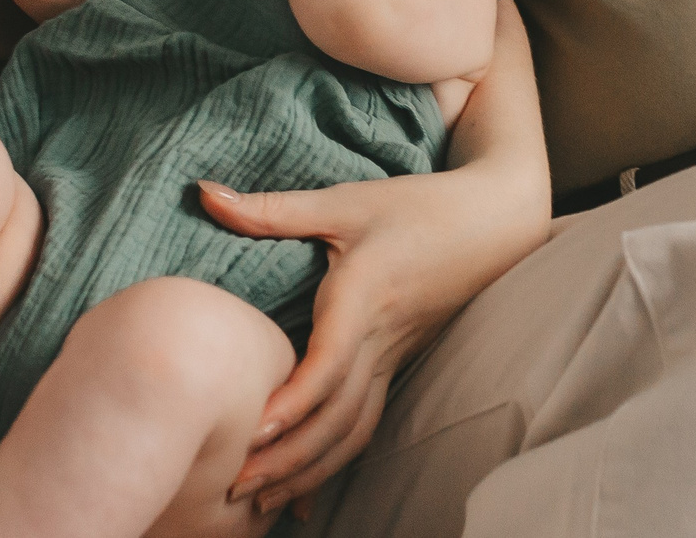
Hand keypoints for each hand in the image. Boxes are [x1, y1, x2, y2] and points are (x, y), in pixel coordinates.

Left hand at [197, 161, 548, 517]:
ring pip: (353, 430)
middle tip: (237, 486)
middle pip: (338, 415)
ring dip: (308, 470)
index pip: (331, 363)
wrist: (492, 223)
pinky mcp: (396, 365)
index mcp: (364, 297)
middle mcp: (380, 339)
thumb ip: (272, 207)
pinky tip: (303, 493)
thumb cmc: (416, 206)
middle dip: (290, 457)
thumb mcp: (343, 199)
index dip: (294, 400)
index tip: (254, 427)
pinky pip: (365, 424)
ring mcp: (392, 358)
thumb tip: (204, 194)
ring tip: (260, 501)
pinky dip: (333, 462)